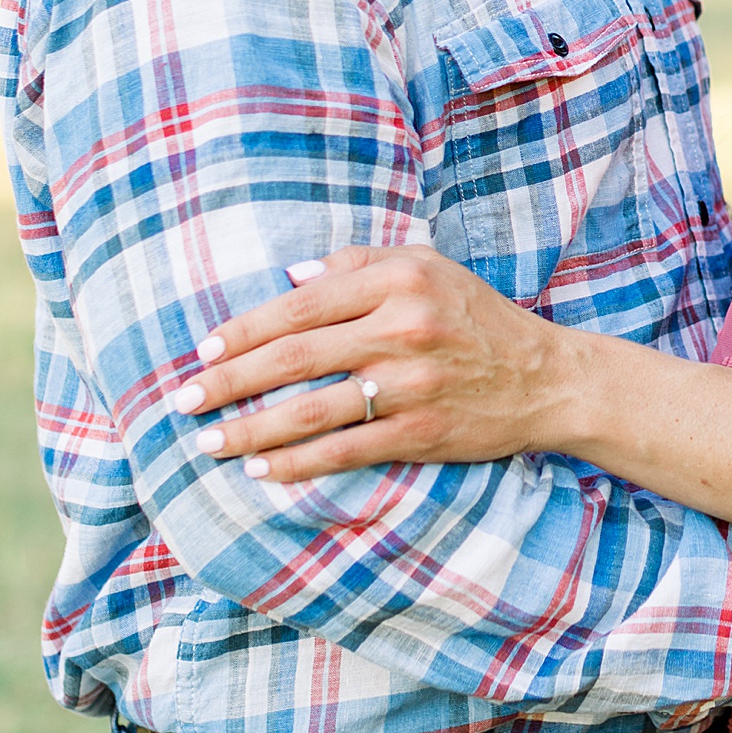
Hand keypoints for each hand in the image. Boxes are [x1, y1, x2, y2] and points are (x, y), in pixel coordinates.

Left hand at [171, 246, 561, 479]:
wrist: (547, 377)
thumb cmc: (477, 315)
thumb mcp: (427, 266)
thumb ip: (357, 263)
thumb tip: (289, 280)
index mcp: (396, 280)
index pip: (299, 305)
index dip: (243, 331)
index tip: (204, 351)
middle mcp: (401, 328)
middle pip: (293, 358)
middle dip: (229, 382)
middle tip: (184, 401)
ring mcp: (411, 385)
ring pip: (312, 410)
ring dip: (252, 429)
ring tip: (209, 442)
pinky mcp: (422, 432)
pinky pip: (345, 450)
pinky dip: (298, 462)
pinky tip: (263, 469)